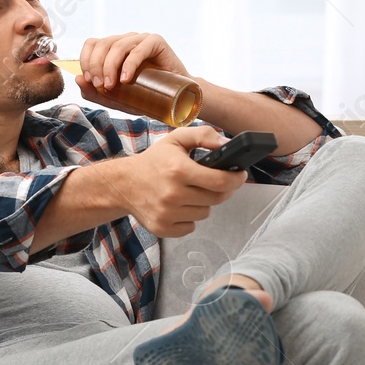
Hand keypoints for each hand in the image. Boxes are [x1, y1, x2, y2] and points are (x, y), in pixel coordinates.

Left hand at [78, 32, 188, 93]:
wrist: (176, 100)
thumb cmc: (146, 96)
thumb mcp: (116, 98)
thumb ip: (95, 92)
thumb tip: (77, 79)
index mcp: (114, 48)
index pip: (93, 44)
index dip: (86, 60)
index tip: (89, 80)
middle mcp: (127, 40)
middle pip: (103, 44)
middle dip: (96, 66)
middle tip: (100, 86)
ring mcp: (142, 39)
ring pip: (118, 45)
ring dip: (110, 66)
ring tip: (111, 86)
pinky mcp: (156, 42)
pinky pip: (139, 49)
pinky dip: (129, 64)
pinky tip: (126, 79)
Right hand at [111, 124, 246, 237]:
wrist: (123, 184)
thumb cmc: (154, 161)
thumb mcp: (176, 139)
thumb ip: (204, 136)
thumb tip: (227, 144)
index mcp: (178, 170)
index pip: (221, 181)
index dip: (236, 178)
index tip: (240, 175)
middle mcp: (172, 194)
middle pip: (217, 199)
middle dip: (222, 189)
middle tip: (217, 181)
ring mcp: (167, 214)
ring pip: (205, 213)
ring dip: (204, 203)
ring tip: (191, 191)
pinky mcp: (162, 228)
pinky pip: (191, 226)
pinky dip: (190, 217)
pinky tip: (180, 205)